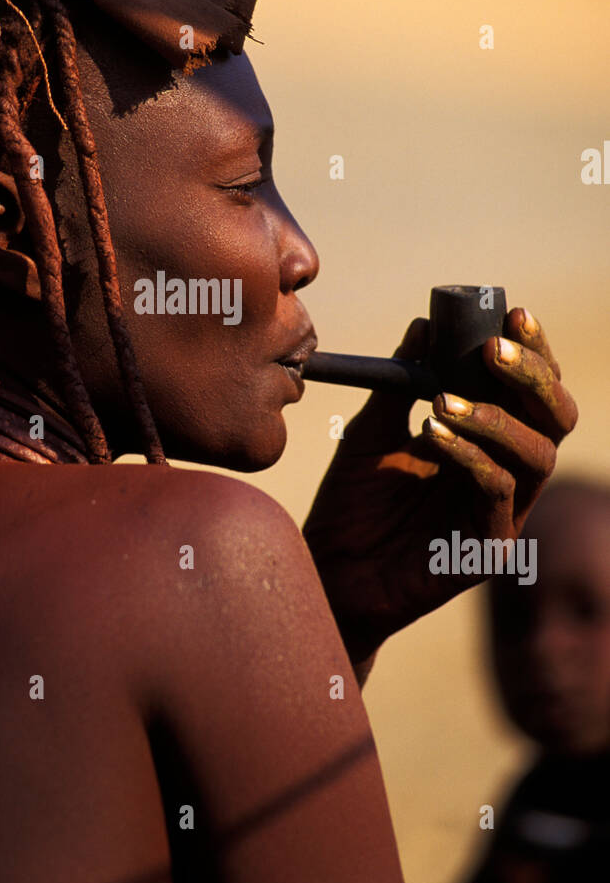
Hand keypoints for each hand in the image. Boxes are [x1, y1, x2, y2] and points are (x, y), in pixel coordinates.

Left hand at [302, 307, 577, 664]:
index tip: (515, 313)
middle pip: (554, 418)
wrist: (328, 569)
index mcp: (489, 442)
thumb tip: (425, 323)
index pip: (531, 391)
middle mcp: (508, 474)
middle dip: (533, 377)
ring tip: (444, 399)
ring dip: (496, 417)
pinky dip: (471, 456)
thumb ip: (399, 383)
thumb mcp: (371, 431)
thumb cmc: (353, 502)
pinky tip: (433, 434)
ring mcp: (504, 514)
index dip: (534, 353)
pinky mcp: (488, 550)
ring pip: (537, 456)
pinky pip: (499, 493)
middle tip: (494, 349)